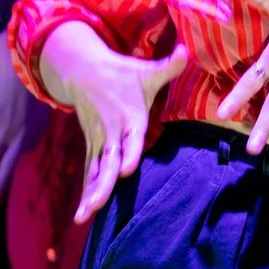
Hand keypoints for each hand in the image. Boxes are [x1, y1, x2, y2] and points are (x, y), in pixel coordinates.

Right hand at [43, 32, 189, 224]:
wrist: (82, 70)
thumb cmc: (122, 73)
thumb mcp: (146, 70)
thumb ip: (168, 67)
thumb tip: (186, 51)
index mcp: (129, 116)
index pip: (130, 138)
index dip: (129, 153)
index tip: (128, 169)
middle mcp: (112, 132)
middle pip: (108, 161)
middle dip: (103, 183)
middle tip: (98, 203)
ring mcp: (99, 141)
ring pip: (95, 171)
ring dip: (91, 193)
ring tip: (86, 216)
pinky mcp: (92, 147)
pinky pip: (89, 172)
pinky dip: (86, 192)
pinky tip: (83, 216)